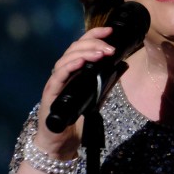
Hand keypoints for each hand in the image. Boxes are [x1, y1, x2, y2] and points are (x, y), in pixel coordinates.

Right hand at [35, 26, 117, 155]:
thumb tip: (123, 66)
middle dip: (94, 44)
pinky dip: (70, 66)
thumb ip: (107, 83)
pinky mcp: (50, 93)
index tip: (110, 30)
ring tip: (101, 53)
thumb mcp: (96, 99)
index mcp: (73, 71)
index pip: (82, 46)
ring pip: (67, 58)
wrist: (61, 143)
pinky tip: (81, 61)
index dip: (94, 35)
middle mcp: (63, 73)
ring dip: (85, 52)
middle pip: (75, 49)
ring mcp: (56, 82)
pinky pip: (59, 75)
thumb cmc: (75, 122)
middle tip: (110, 47)